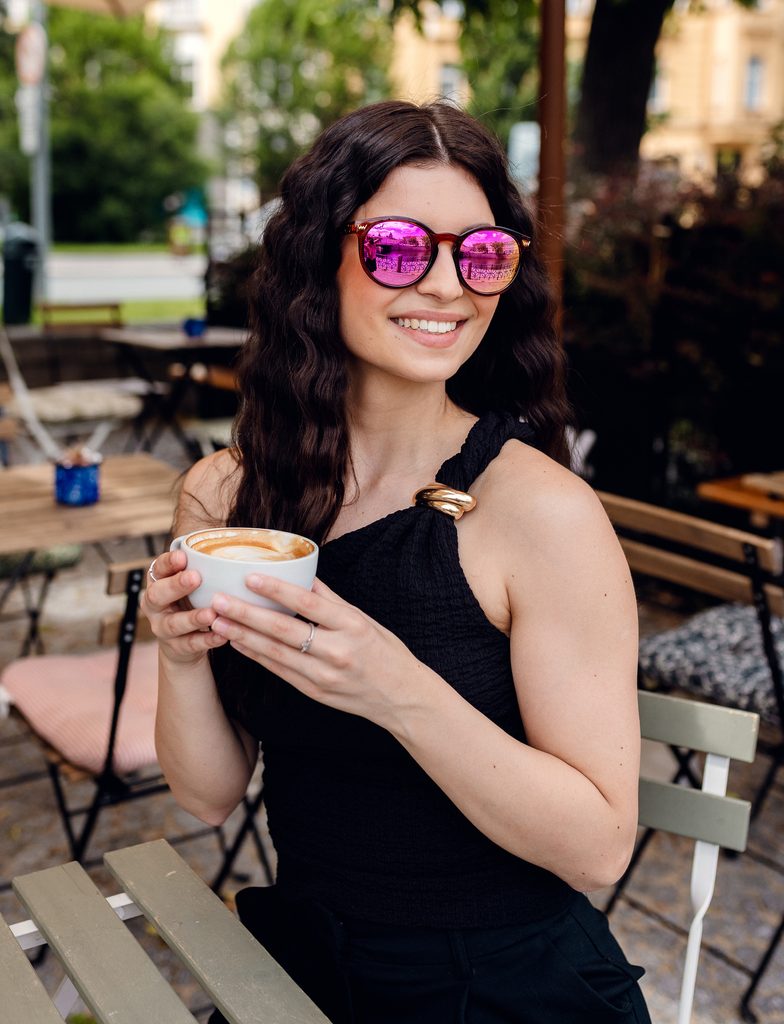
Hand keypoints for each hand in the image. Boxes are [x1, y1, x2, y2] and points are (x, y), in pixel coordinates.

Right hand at [141, 548, 227, 665]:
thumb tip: (235, 540)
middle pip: (157, 595)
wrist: (183, 643)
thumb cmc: (192, 601)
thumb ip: (205, 566)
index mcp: (158, 583)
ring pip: (172, 624)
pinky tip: (222, 635)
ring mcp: (162, 628)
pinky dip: (206, 640)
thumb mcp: (193, 583)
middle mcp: (154, 605)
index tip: (182, 556)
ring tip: (211, 614)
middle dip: (175, 586)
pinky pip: (190, 645)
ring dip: (192, 618)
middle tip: (195, 577)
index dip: (168, 563)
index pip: (158, 569)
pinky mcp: (176, 648)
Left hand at [209, 575, 429, 726]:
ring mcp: (323, 676)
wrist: (402, 698)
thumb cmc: (386, 653)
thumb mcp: (364, 619)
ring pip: (274, 653)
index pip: (308, 604)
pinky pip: (279, 671)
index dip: (277, 590)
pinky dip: (256, 655)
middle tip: (218, 600)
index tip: (249, 577)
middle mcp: (336, 652)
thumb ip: (330, 599)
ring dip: (242, 636)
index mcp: (351, 626)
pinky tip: (238, 642)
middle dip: (246, 615)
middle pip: (283, 630)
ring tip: (217, 621)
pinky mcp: (314, 693)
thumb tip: (302, 572)